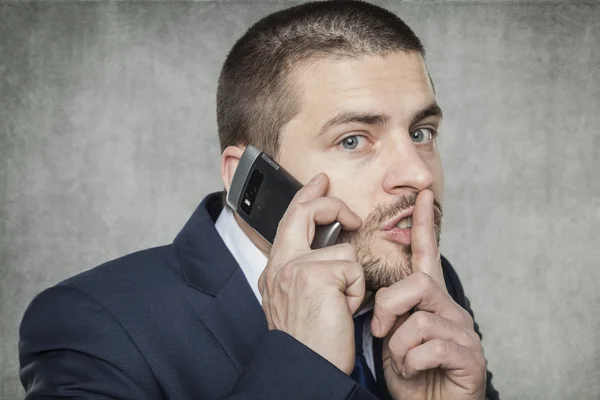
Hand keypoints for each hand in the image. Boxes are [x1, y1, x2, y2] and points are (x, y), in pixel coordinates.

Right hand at [258, 173, 364, 373]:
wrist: (305, 369)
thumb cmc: (309, 343)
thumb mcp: (298, 302)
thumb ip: (306, 272)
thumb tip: (332, 250)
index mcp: (275, 271)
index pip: (289, 221)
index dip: (306, 197)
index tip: (319, 182)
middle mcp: (280, 265)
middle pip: (304, 212)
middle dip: (329, 203)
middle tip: (350, 214)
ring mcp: (295, 267)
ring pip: (342, 250)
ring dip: (352, 279)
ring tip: (341, 305)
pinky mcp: (316, 274)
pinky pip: (353, 268)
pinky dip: (357, 291)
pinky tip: (344, 310)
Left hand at [372, 189, 486, 399]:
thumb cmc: (407, 372)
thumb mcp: (388, 335)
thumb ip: (388, 308)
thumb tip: (377, 292)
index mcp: (429, 301)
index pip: (427, 254)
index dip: (424, 224)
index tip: (423, 194)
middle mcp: (450, 309)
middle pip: (419, 283)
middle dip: (391, 306)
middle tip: (379, 330)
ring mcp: (464, 332)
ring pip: (422, 318)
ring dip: (399, 342)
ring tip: (399, 359)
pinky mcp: (470, 358)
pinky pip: (432, 346)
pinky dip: (411, 361)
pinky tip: (412, 371)